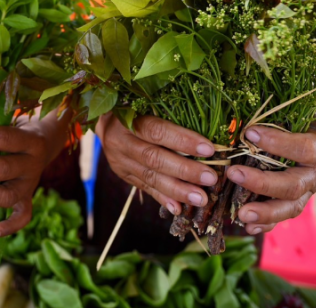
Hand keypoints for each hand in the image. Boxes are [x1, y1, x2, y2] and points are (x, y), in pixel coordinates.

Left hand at [0, 118, 53, 237]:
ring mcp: (31, 185)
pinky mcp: (28, 200)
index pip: (3, 138)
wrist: (45, 141)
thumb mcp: (8, 121)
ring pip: (7, 195)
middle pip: (2, 168)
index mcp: (31, 140)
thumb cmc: (14, 130)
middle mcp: (33, 164)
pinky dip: (8, 227)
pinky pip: (22, 218)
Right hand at [95, 113, 217, 215]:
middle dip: (185, 170)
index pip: (157, 131)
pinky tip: (179, 208)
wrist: (105, 121)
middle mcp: (121, 142)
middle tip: (209, 178)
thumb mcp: (148, 105)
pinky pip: (145, 188)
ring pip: (150, 177)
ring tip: (200, 198)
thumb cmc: (136, 109)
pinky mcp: (123, 174)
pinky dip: (163, 198)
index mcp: (129, 119)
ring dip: (178, 190)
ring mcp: (120, 160)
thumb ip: (171, 119)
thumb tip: (204, 138)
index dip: (183, 141)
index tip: (209, 149)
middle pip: (154, 158)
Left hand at [226, 121, 315, 234]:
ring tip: (240, 214)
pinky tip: (247, 226)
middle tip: (233, 173)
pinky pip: (283, 219)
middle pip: (293, 185)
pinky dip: (265, 224)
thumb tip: (244, 114)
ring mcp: (309, 193)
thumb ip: (277, 116)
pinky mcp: (298, 204)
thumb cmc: (300, 122)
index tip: (249, 133)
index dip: (278, 143)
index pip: (304, 148)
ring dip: (264, 212)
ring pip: (291, 208)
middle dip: (262, 182)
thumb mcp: (295, 114)